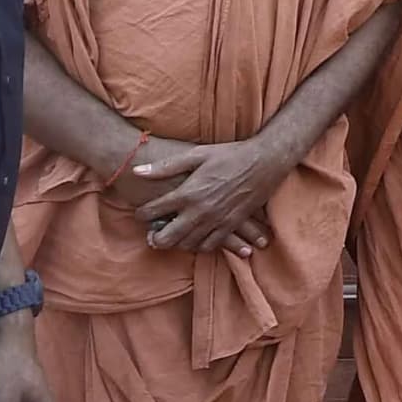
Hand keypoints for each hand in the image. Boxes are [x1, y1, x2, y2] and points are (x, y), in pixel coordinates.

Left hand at [128, 135, 283, 255]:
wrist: (264, 162)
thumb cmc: (229, 155)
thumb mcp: (196, 154)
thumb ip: (165, 166)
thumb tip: (137, 171)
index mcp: (188, 193)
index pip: (153, 211)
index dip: (141, 214)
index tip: (140, 213)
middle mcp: (200, 211)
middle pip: (168, 237)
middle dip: (155, 238)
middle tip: (152, 234)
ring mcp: (216, 221)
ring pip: (187, 245)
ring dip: (176, 243)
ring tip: (171, 237)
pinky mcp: (230, 226)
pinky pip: (210, 246)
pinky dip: (198, 246)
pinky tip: (195, 240)